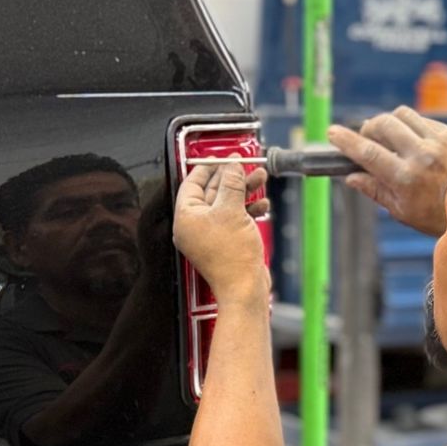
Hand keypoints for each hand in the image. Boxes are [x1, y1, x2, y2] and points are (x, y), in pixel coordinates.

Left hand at [173, 162, 270, 301]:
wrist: (245, 288)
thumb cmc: (232, 257)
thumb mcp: (232, 209)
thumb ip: (231, 183)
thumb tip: (232, 166)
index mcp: (186, 217)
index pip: (191, 183)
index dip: (208, 167)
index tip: (221, 157)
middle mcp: (194, 226)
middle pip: (211, 192)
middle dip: (231, 177)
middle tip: (244, 164)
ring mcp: (210, 236)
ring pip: (226, 204)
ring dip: (243, 191)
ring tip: (259, 179)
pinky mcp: (225, 243)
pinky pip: (234, 219)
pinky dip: (247, 209)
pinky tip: (261, 205)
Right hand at [329, 107, 446, 237]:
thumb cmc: (436, 217)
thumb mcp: (401, 211)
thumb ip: (375, 190)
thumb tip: (351, 176)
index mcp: (405, 178)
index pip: (367, 151)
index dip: (346, 141)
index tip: (332, 133)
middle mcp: (422, 155)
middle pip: (383, 123)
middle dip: (368, 128)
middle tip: (366, 139)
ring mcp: (439, 142)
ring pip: (402, 114)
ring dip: (389, 122)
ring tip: (388, 138)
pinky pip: (422, 119)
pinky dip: (410, 125)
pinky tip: (411, 140)